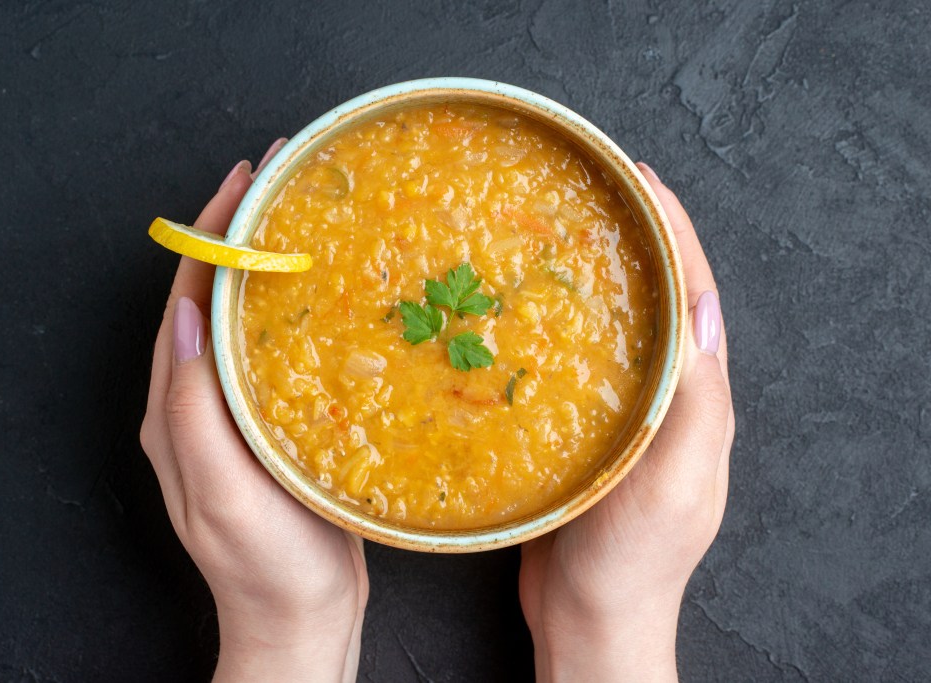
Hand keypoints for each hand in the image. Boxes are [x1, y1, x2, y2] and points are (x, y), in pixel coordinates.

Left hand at [140, 140, 368, 682]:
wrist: (301, 617)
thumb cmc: (265, 565)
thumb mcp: (224, 490)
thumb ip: (194, 408)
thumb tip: (185, 314)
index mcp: (175, 409)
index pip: (185, 300)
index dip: (210, 235)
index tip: (243, 181)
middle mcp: (198, 403)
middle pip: (212, 298)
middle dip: (239, 234)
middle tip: (279, 182)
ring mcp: (236, 412)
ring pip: (246, 319)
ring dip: (269, 264)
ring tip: (305, 219)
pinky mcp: (273, 424)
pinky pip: (277, 350)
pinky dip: (297, 309)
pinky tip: (332, 293)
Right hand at [519, 163, 733, 681]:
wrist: (592, 618)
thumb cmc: (634, 561)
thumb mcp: (674, 484)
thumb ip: (697, 403)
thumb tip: (705, 311)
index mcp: (699, 398)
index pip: (695, 293)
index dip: (673, 230)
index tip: (640, 177)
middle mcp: (666, 394)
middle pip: (655, 296)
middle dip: (632, 236)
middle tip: (590, 188)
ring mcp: (623, 410)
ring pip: (614, 324)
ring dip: (592, 273)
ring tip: (553, 230)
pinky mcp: (582, 427)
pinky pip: (574, 360)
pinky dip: (554, 323)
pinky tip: (516, 308)